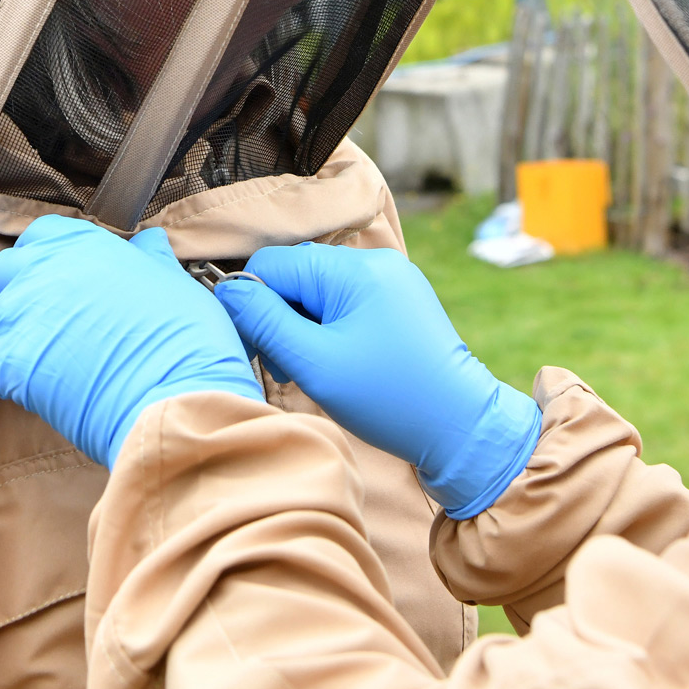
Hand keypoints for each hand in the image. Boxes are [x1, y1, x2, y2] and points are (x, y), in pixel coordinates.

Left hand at [0, 215, 263, 467]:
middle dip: (26, 290)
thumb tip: (149, 242)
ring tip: (56, 357)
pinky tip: (44, 385)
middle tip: (58, 318)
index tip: (66, 277)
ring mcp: (21, 316)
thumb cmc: (183, 338)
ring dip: (19, 333)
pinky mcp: (9, 363)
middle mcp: (42, 271)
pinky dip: (12, 375)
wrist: (175, 397)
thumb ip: (150, 257)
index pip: (42, 235)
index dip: (52, 257)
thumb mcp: (175, 280)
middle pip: (9, 271)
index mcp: (81, 245)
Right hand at [214, 244, 539, 518]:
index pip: (271, 264)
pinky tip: (338, 364)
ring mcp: (391, 279)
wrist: (462, 427)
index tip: (260, 350)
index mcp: (353, 268)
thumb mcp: (315, 363)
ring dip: (303, 327)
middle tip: (289, 367)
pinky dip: (330, 330)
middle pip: (295, 275)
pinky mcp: (399, 301)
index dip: (252, 304)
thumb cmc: (389, 398)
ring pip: (318, 291)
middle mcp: (374, 262)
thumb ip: (265, 321)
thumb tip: (226, 290)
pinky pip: (346, 302)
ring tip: (316, 370)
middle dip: (280, 318)